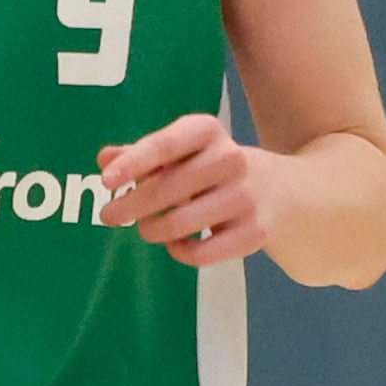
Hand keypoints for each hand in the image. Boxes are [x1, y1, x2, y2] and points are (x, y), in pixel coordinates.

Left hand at [96, 113, 285, 267]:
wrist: (280, 189)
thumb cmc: (212, 168)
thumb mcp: (182, 151)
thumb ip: (142, 154)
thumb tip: (104, 159)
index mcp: (208, 131)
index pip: (166, 144)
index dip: (134, 163)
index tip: (106, 182)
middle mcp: (231, 159)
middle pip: (166, 189)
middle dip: (130, 206)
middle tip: (109, 215)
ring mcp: (245, 196)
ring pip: (178, 225)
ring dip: (152, 230)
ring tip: (147, 227)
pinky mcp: (254, 232)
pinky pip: (199, 253)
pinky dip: (178, 251)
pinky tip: (175, 243)